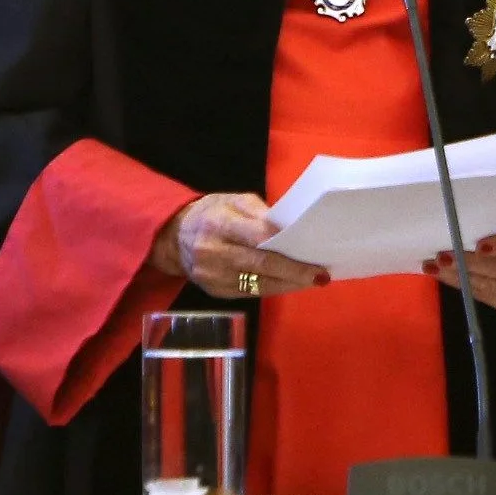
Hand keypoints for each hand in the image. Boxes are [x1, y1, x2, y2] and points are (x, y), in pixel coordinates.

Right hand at [151, 193, 328, 300]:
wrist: (175, 237)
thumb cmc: (211, 213)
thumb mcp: (233, 200)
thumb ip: (259, 212)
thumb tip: (288, 229)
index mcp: (219, 223)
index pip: (257, 237)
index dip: (285, 247)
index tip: (311, 253)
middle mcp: (214, 252)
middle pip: (261, 265)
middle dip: (294, 272)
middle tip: (320, 275)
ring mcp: (213, 276)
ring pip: (259, 285)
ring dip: (288, 284)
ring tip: (311, 281)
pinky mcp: (216, 292)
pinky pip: (251, 293)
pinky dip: (273, 288)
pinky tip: (289, 283)